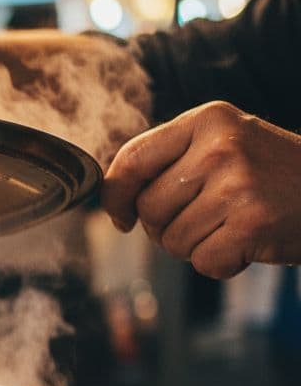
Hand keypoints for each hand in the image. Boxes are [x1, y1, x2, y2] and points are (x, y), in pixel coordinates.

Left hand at [102, 101, 300, 278]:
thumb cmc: (273, 175)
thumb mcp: (225, 145)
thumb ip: (171, 160)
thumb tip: (113, 198)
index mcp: (207, 120)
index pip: (132, 159)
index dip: (115, 196)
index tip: (120, 217)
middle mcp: (220, 147)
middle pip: (148, 208)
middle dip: (164, 228)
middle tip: (204, 222)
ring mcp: (237, 184)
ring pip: (172, 240)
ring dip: (196, 246)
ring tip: (232, 228)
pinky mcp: (252, 222)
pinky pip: (203, 261)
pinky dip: (221, 264)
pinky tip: (247, 245)